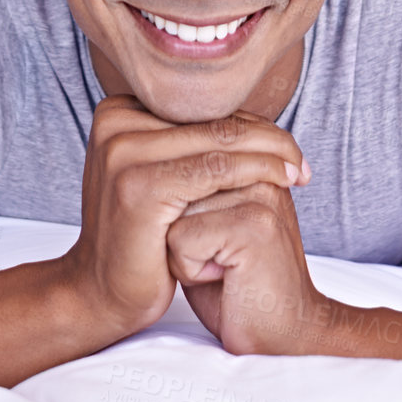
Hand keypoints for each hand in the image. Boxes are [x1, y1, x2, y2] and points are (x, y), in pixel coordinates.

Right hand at [59, 94, 309, 340]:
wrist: (101, 294)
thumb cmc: (140, 239)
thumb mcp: (159, 178)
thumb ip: (187, 145)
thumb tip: (252, 120)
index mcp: (117, 112)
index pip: (200, 108)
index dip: (248, 123)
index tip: (285, 145)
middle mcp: (114, 122)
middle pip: (210, 120)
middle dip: (265, 137)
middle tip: (300, 158)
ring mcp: (123, 152)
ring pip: (219, 141)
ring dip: (269, 154)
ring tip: (298, 171)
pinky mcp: (139, 185)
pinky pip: (215, 170)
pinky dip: (255, 172)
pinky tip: (281, 184)